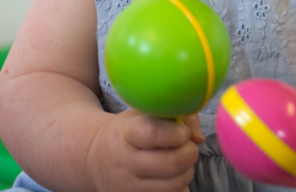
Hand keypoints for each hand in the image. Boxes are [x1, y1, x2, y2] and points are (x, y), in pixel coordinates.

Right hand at [85, 108, 203, 191]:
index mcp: (127, 133)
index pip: (153, 133)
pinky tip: (171, 176)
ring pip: (174, 185)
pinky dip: (178, 187)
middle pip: (170, 164)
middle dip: (189, 153)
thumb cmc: (129, 131)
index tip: (183, 131)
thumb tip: (198, 138)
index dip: (176, 132)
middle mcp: (126, 162)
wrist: (96, 159)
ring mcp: (129, 186)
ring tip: (180, 161)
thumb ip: (177, 114)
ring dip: (186, 172)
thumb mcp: (144, 112)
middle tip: (188, 147)